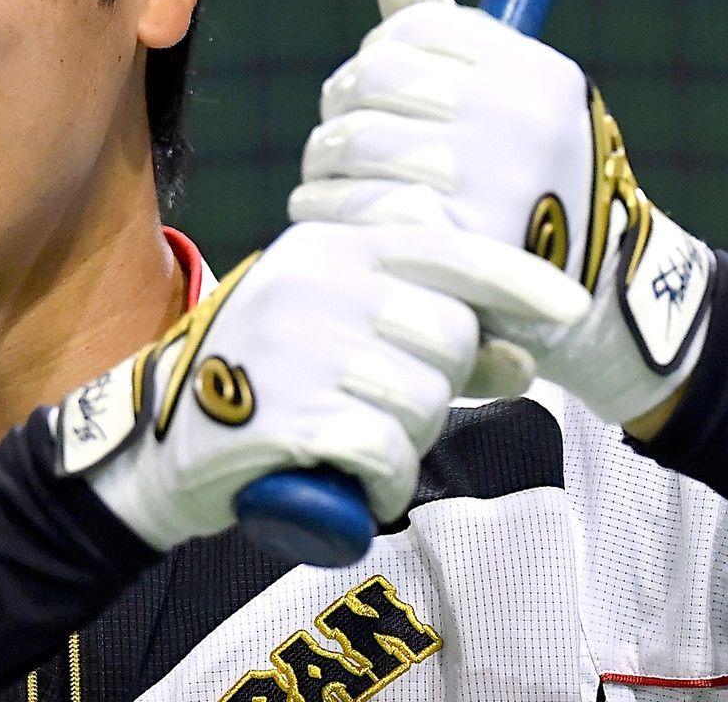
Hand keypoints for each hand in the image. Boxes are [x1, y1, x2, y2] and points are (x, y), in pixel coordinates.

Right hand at [58, 220, 584, 551]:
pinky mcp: (284, 409)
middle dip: (447, 386)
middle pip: (449, 331)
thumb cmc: (269, 383)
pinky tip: (366, 485)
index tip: (568, 308)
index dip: (518, 279)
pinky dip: (389, 479)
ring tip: (371, 447)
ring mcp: (297, 342)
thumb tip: (523, 358)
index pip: (448, 246)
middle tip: (402, 415)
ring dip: (414, 440)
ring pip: (424, 395)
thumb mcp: (345, 337)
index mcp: (332, 243)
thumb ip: (431, 338)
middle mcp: (316, 279)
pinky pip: (385, 446)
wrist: (159, 444)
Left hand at [287, 0, 714, 427]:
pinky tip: (321, 211)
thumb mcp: (516, 100)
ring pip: (353, 141)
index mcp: (534, 73)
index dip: (378, 57)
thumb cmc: (540, 184)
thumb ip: (449, 32)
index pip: (414, 30)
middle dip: (342, 107)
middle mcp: (516, 117)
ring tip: (323, 176)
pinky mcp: (451, 243)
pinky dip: (322, 205)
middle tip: (337, 137)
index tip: (374, 90)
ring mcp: (486, 180)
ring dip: (323, 159)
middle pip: (374, 81)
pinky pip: (352, 204)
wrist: (596, 299)